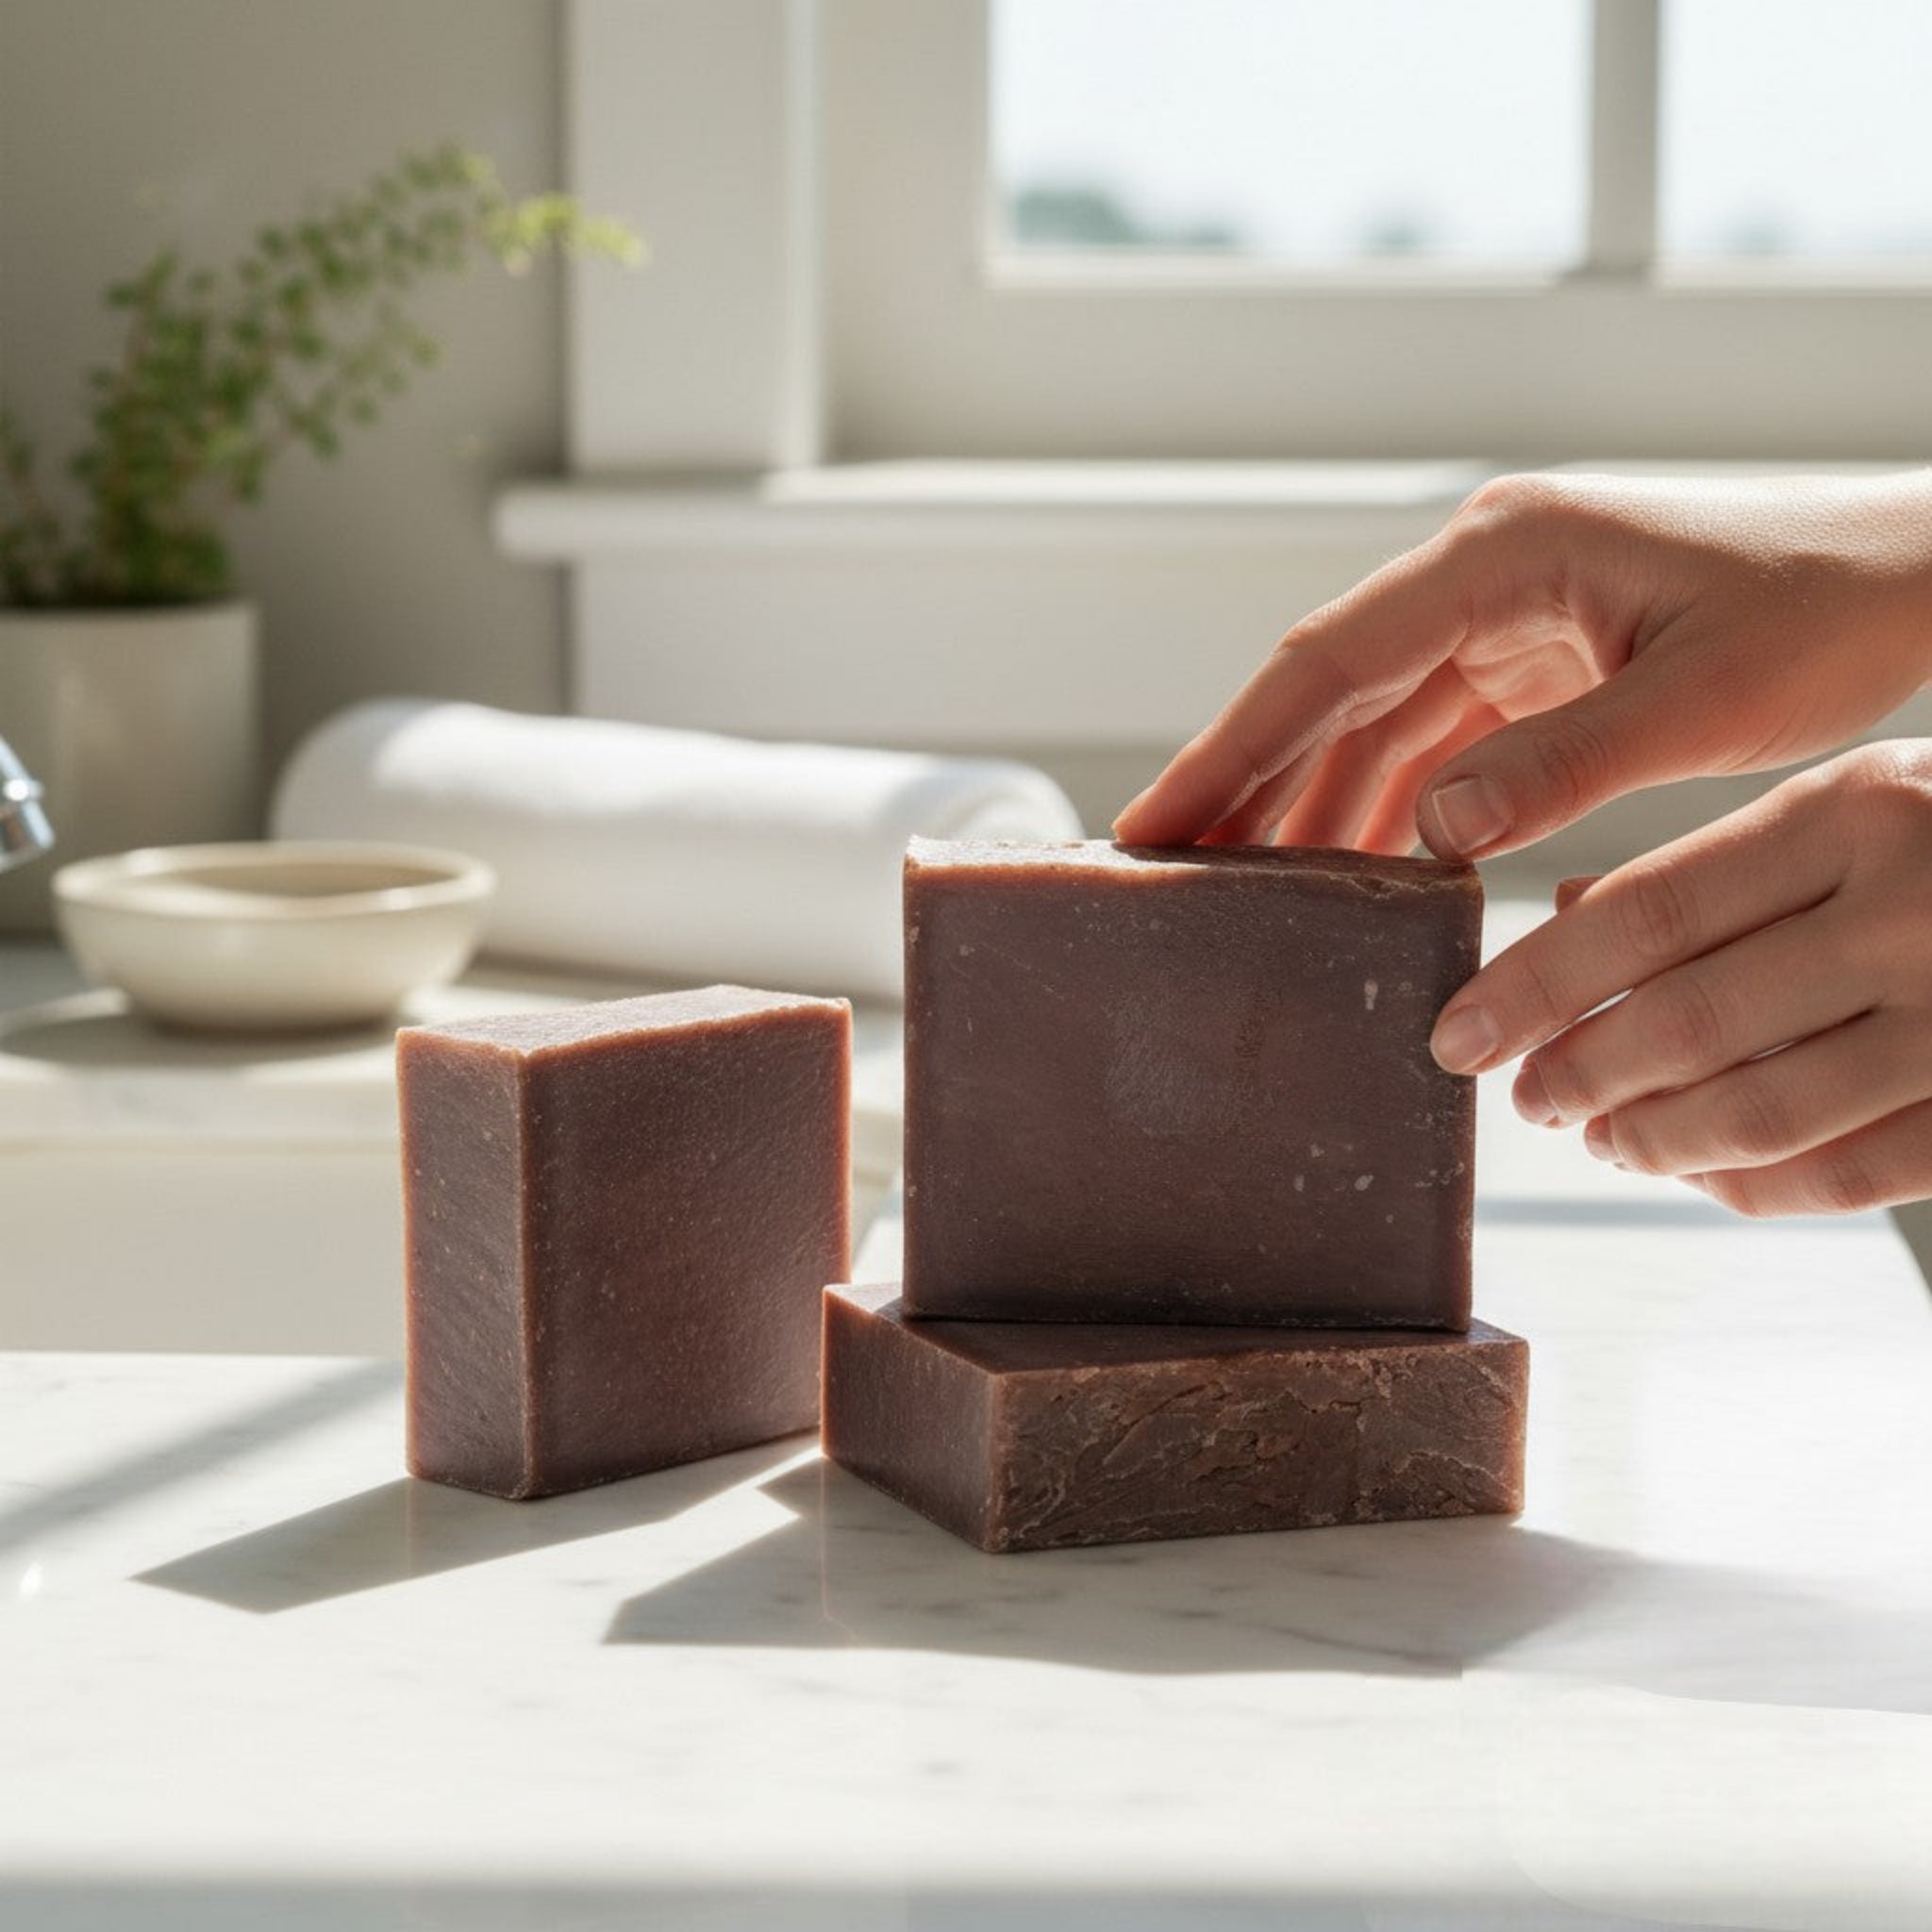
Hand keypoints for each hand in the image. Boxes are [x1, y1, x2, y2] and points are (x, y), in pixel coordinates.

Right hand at [1113, 470, 1931, 858]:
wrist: (1914, 579)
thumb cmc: (1831, 612)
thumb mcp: (1706, 698)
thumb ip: (1564, 763)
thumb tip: (1429, 832)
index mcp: (1504, 554)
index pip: (1329, 658)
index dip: (1231, 747)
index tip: (1157, 823)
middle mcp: (1482, 575)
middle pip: (1325, 690)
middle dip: (1243, 783)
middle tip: (1166, 876)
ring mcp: (1499, 618)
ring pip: (1366, 722)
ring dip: (1307, 806)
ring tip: (1243, 897)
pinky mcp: (1527, 663)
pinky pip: (1425, 741)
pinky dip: (1382, 808)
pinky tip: (1350, 875)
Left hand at [1432, 743, 1931, 1215]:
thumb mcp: (1860, 801)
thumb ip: (1723, 863)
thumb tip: (1570, 922)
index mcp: (1862, 807)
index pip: (1649, 913)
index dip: (1535, 985)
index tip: (1455, 1033)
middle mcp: (1918, 905)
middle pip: (1691, 1021)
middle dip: (1580, 1072)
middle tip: (1526, 1094)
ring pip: (1764, 1112)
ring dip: (1657, 1139)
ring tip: (1600, 1136)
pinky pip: (1854, 1171)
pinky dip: (1758, 1185)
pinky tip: (1704, 1175)